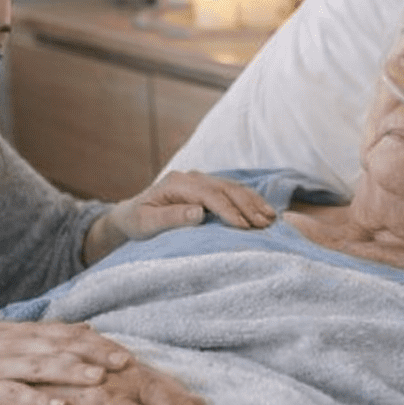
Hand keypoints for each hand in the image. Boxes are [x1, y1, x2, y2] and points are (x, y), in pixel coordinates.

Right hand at [0, 320, 130, 404]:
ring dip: (72, 372)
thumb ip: (50, 334)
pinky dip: (36, 400)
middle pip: (62, 347)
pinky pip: (13, 394)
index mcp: (24, 333)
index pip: (69, 335)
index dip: (99, 344)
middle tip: (125, 364)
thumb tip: (88, 326)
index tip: (128, 354)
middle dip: (95, 355)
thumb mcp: (11, 339)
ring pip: (42, 366)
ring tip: (99, 379)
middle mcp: (15, 345)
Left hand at [86, 170, 275, 261]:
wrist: (132, 213)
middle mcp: (191, 177)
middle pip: (225, 188)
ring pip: (233, 188)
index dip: (228, 210)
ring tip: (270, 218)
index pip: (208, 194)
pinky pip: (233, 191)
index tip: (243, 226)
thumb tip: (199, 211)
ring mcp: (201, 181)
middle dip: (247, 206)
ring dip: (253, 202)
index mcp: (176, 183)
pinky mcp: (208, 188)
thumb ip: (171, 217)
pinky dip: (250, 200)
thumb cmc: (137, 221)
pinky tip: (264, 211)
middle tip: (264, 224)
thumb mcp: (146, 223)